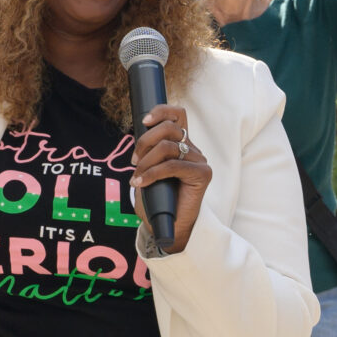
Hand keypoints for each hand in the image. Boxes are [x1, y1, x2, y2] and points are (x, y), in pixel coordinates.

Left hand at [132, 103, 210, 251]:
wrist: (167, 225)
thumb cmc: (156, 198)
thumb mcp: (147, 168)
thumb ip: (148, 149)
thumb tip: (140, 132)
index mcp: (181, 143)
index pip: (177, 114)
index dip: (161, 111)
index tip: (143, 121)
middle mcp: (192, 149)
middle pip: (169, 128)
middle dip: (144, 141)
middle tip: (134, 161)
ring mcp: (199, 160)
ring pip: (167, 146)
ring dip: (146, 161)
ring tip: (137, 176)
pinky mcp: (202, 174)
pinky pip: (172, 165)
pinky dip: (152, 173)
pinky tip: (140, 182)